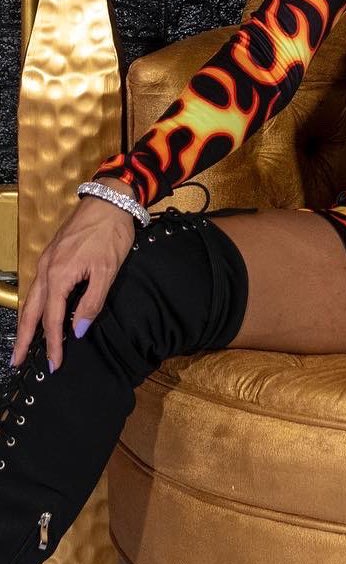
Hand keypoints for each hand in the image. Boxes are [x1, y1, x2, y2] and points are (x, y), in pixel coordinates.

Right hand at [10, 196, 137, 374]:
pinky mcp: (51, 256)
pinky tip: (36, 314)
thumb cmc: (111, 233)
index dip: (53, 343)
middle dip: (23, 339)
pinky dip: (34, 306)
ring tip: (22, 344)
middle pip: (31, 311)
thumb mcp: (107, 270)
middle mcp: (46, 269)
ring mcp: (46, 261)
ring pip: (32, 299)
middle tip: (17, 361)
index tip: (54, 363)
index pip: (53, 318)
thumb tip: (79, 330)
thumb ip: (92, 302)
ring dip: (26, 324)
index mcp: (59, 275)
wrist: (109, 200)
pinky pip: (37, 287)